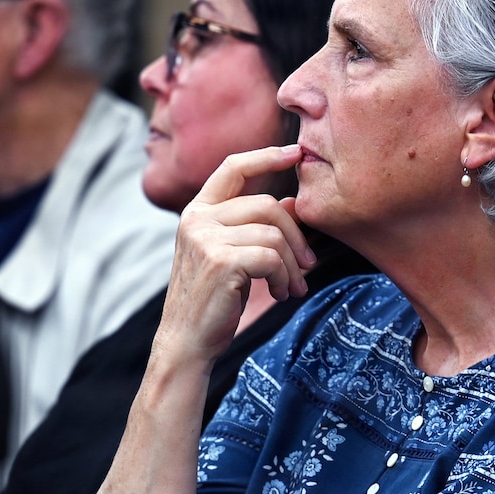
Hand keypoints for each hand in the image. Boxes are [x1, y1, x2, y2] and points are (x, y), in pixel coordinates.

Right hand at [154, 146, 314, 368]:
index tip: (295, 152)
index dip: (266, 156)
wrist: (187, 341)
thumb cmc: (211, 299)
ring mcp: (206, 238)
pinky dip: (284, 278)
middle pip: (267, 204)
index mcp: (197, 211)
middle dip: (296, 235)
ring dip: (291, 265)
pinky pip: (271, 258)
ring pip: (273, 234)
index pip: (233, 168)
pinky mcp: (221, 261)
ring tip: (291, 287)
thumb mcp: (231, 255)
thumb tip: (293, 202)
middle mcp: (197, 219)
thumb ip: (254, 226)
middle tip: (308, 265)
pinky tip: (279, 294)